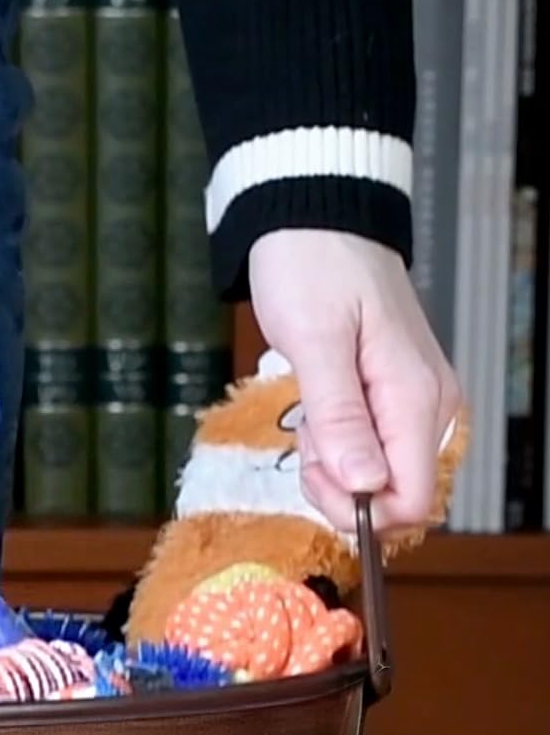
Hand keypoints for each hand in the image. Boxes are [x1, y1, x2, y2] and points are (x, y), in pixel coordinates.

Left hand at [248, 229, 461, 535]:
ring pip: (379, 476)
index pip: (413, 498)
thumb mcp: (316, 343)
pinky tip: (320, 412)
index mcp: (416, 397)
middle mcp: (428, 405)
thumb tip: (365, 483)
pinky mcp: (392, 398)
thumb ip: (341, 418)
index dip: (360, 509)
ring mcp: (412, 402)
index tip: (316, 477)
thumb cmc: (313, 270)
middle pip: (396, 494)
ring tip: (312, 415)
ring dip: (333, 465)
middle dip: (341, 487)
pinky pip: (368, 450)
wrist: (314, 225)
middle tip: (307, 440)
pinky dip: (335, 446)